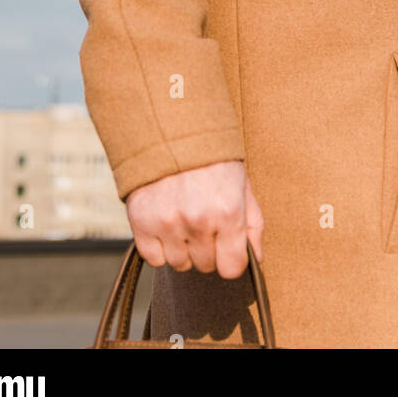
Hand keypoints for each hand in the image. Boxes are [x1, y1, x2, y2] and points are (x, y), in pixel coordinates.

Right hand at [125, 160, 264, 277]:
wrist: (171, 128)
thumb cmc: (212, 157)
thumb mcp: (242, 183)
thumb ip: (253, 224)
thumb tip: (256, 259)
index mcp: (228, 211)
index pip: (231, 268)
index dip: (230, 258)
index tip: (226, 244)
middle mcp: (198, 220)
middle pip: (205, 265)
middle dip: (207, 247)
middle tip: (203, 218)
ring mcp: (167, 222)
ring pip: (179, 264)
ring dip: (183, 247)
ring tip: (183, 216)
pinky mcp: (141, 222)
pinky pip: (154, 259)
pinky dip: (159, 246)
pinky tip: (165, 222)